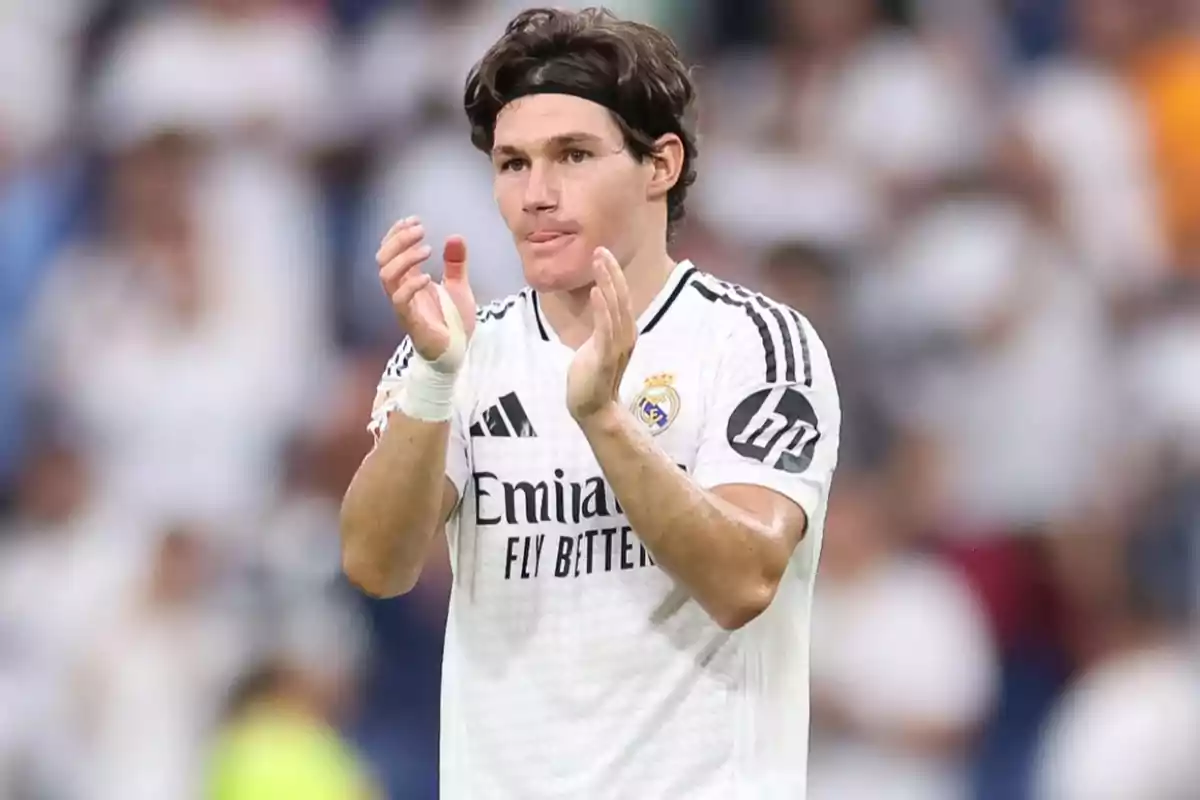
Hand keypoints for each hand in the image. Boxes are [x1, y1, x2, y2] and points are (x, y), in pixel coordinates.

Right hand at [377, 217, 475, 361]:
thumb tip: (455, 236)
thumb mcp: (458, 287)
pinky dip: (412, 285)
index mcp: (409, 281)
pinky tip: (429, 276)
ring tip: (427, 248)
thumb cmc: (453, 323)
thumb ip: (456, 264)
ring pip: (387, 276)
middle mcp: (401, 290)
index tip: (413, 219)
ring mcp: (403, 306)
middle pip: (383, 258)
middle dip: (398, 240)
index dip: (397, 233)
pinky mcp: (410, 321)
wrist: (457, 354)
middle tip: (420, 229)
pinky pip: (400, 300)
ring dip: (404, 257)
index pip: (390, 251)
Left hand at [567, 247, 635, 422]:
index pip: (621, 298)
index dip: (614, 276)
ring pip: (615, 309)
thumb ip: (601, 327)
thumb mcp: (597, 346)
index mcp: (623, 333)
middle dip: (611, 272)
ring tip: (598, 261)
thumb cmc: (592, 378)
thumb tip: (596, 310)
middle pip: (621, 298)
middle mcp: (625, 337)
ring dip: (608, 283)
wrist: (593, 409)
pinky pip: (605, 329)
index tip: (603, 255)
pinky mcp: (604, 357)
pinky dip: (603, 309)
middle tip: (600, 249)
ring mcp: (616, 347)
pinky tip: (598, 291)